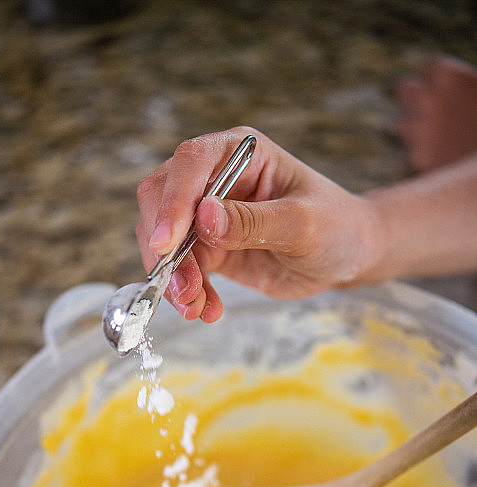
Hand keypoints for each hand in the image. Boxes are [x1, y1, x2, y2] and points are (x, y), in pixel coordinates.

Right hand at [136, 126, 381, 321]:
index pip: (191, 163)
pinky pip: (182, 269)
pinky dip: (188, 293)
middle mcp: (216, 178)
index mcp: (240, 153)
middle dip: (164, 247)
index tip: (166, 244)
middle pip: (161, 199)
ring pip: (165, 241)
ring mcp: (208, 215)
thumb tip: (204, 218)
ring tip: (195, 308)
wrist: (347, 256)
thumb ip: (254, 221)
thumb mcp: (303, 223)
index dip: (172, 200)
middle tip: (182, 288)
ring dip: (174, 278)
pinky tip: (206, 311)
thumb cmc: (336, 226)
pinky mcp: (210, 249)